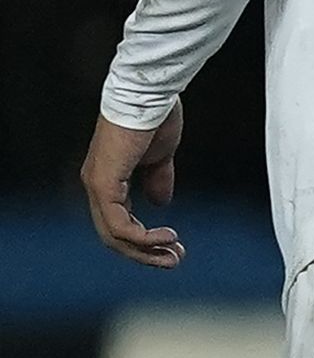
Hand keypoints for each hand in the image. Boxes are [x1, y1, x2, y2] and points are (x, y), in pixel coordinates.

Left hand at [84, 105, 183, 267]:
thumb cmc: (154, 118)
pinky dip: (143, 237)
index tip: (174, 244)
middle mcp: (96, 185)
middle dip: (145, 254)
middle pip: (113, 236)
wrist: (149, 96)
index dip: (144, 240)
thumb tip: (161, 202)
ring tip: (172, 254)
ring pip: (113, 236)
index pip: (118, 222)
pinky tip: (165, 236)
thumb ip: (158, 180)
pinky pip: (119, 224)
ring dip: (145, 251)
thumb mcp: (159, 157)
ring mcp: (97, 185)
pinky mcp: (104, 183)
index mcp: (107, 179)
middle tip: (173, 261)